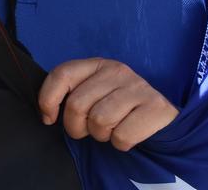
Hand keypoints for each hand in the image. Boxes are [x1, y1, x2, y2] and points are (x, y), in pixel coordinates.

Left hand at [38, 58, 177, 150]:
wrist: (161, 116)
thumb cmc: (119, 106)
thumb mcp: (95, 91)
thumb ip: (72, 93)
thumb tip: (46, 114)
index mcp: (98, 64)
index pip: (62, 74)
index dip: (48, 99)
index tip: (49, 119)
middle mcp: (117, 71)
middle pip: (77, 104)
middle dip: (76, 127)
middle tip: (88, 129)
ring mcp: (137, 87)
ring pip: (99, 121)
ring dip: (101, 135)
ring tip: (111, 129)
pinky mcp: (155, 107)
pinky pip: (122, 136)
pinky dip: (121, 143)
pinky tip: (128, 133)